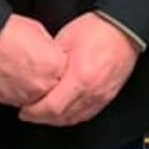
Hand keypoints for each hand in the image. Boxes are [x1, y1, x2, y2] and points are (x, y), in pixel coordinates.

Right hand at [0, 14, 65, 106]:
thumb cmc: (8, 31)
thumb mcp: (39, 31)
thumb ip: (50, 49)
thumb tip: (50, 55)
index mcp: (56, 65)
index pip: (66, 75)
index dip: (58, 69)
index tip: (52, 65)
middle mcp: (44, 84)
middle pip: (54, 90)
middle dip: (48, 82)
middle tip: (35, 70)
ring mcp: (28, 95)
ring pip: (38, 100)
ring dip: (33, 91)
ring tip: (23, 75)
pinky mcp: (11, 101)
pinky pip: (20, 101)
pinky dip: (18, 93)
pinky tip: (12, 79)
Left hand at [18, 12, 139, 126]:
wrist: (123, 29)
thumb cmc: (97, 29)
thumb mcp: (66, 39)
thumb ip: (51, 59)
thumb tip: (38, 72)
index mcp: (80, 77)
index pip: (53, 107)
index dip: (35, 112)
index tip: (24, 110)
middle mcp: (92, 91)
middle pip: (63, 117)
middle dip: (43, 118)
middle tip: (29, 114)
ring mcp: (102, 96)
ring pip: (75, 118)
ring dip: (57, 119)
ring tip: (43, 114)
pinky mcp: (108, 96)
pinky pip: (88, 114)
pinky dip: (73, 116)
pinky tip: (64, 111)